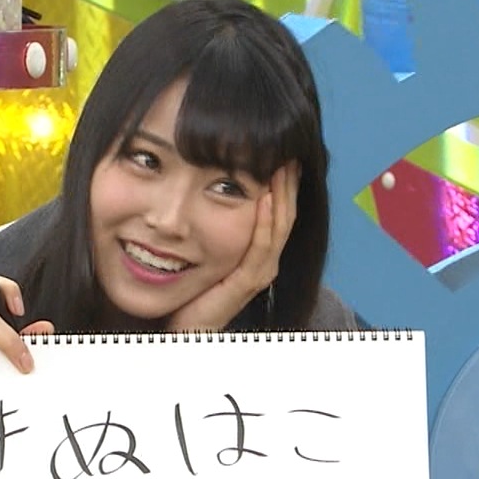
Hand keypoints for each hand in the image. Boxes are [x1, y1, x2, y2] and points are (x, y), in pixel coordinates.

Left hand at [167, 162, 299, 331]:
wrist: (189, 328)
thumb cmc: (197, 290)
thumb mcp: (212, 251)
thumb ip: (219, 226)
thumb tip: (213, 188)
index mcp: (260, 253)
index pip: (279, 211)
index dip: (284, 183)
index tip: (283, 153)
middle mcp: (267, 261)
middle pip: (286, 214)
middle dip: (288, 182)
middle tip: (290, 150)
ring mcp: (261, 272)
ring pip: (279, 227)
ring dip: (282, 194)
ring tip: (283, 166)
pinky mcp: (248, 282)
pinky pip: (261, 246)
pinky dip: (265, 221)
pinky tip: (265, 198)